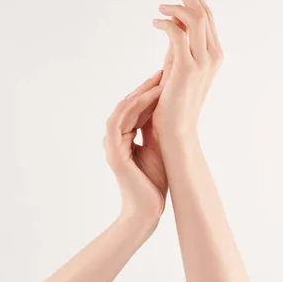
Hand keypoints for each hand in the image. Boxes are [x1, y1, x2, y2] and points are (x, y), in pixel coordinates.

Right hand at [103, 71, 167, 220]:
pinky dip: (135, 107)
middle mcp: (116, 138)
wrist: (146, 211)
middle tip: (163, 70)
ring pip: (123, 109)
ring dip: (141, 92)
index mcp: (125, 138)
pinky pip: (121, 122)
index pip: (135, 108)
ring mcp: (112, 145)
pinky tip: (151, 96)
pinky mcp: (114, 152)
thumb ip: (156, 130)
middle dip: (146, 86)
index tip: (166, 77)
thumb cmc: (153, 183)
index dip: (149, 91)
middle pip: (128, 104)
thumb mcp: (158, 148)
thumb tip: (170, 108)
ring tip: (159, 78)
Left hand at [152, 0, 223, 137]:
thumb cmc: (173, 104)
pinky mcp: (187, 68)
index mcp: (213, 54)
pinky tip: (155, 22)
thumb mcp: (177, 68)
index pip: (207, 16)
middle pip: (203, 11)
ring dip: (176, 4)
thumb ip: (177, 47)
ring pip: (195, 18)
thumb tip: (170, 24)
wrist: (175, 131)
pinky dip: (167, 22)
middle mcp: (213, 55)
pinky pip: (178, 33)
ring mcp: (202, 61)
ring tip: (160, 4)